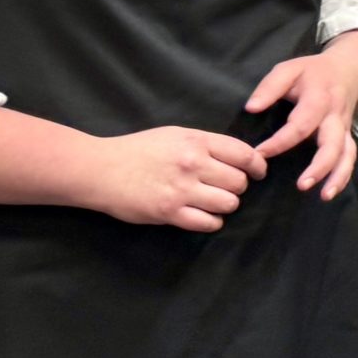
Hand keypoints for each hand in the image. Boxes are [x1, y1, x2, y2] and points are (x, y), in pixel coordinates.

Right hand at [86, 126, 266, 231]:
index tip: (257, 172)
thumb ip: (207, 144)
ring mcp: (181, 189)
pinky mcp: (169, 212)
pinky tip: (204, 216)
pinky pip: (208, 223)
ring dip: (226, 205)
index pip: (244, 154)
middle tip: (226, 188)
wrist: (99, 169)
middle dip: (238, 187)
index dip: (257, 166)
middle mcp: (193, 164)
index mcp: (196, 141)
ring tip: (214, 202)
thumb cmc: (139, 150)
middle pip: (240, 182)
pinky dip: (212, 222)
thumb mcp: (176, 135)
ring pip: (229, 203)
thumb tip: (241, 156)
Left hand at [244, 36, 357, 198]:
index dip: (280, 142)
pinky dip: (343, 177)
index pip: (301, 124)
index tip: (259, 155)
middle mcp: (335, 116)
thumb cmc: (311, 73)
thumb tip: (251, 108)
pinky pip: (350, 158)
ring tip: (324, 196)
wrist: (349, 71)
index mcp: (319, 98)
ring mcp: (344, 129)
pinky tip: (329, 193)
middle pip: (332, 143)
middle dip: (320, 166)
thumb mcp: (289, 69)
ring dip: (337, 176)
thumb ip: (270, 87)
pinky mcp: (347, 138)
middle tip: (302, 185)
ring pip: (346, 154)